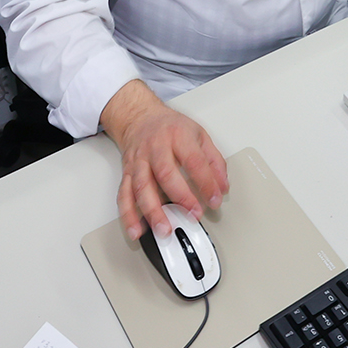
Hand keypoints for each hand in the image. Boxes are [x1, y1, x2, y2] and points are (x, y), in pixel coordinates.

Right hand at [99, 80, 229, 239]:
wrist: (140, 117)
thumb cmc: (170, 127)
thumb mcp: (199, 134)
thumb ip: (214, 161)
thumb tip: (222, 187)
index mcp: (177, 135)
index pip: (194, 160)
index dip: (206, 182)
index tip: (215, 199)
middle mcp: (155, 147)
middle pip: (165, 173)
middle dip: (181, 197)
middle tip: (193, 215)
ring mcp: (139, 161)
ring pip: (142, 187)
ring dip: (153, 211)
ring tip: (164, 229)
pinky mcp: (128, 173)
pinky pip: (124, 195)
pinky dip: (129, 215)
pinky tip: (136, 230)